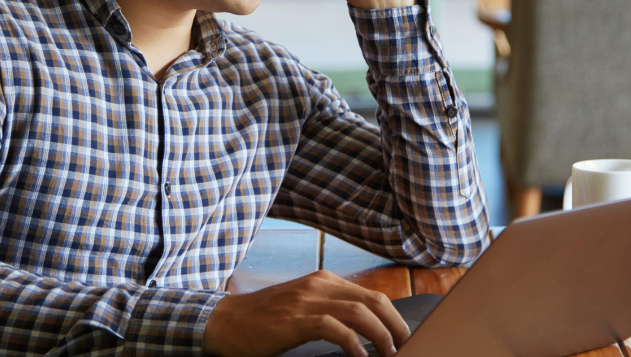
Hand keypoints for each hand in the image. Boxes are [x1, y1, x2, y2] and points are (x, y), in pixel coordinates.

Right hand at [202, 270, 410, 356]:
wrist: (224, 323)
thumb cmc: (263, 321)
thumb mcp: (302, 308)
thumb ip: (330, 313)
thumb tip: (365, 334)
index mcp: (324, 281)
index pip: (372, 295)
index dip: (394, 318)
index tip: (404, 339)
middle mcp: (319, 285)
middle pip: (374, 301)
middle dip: (396, 327)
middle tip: (405, 348)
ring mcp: (307, 300)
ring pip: (360, 312)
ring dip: (382, 337)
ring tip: (390, 355)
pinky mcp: (294, 318)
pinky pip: (333, 327)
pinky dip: (352, 343)